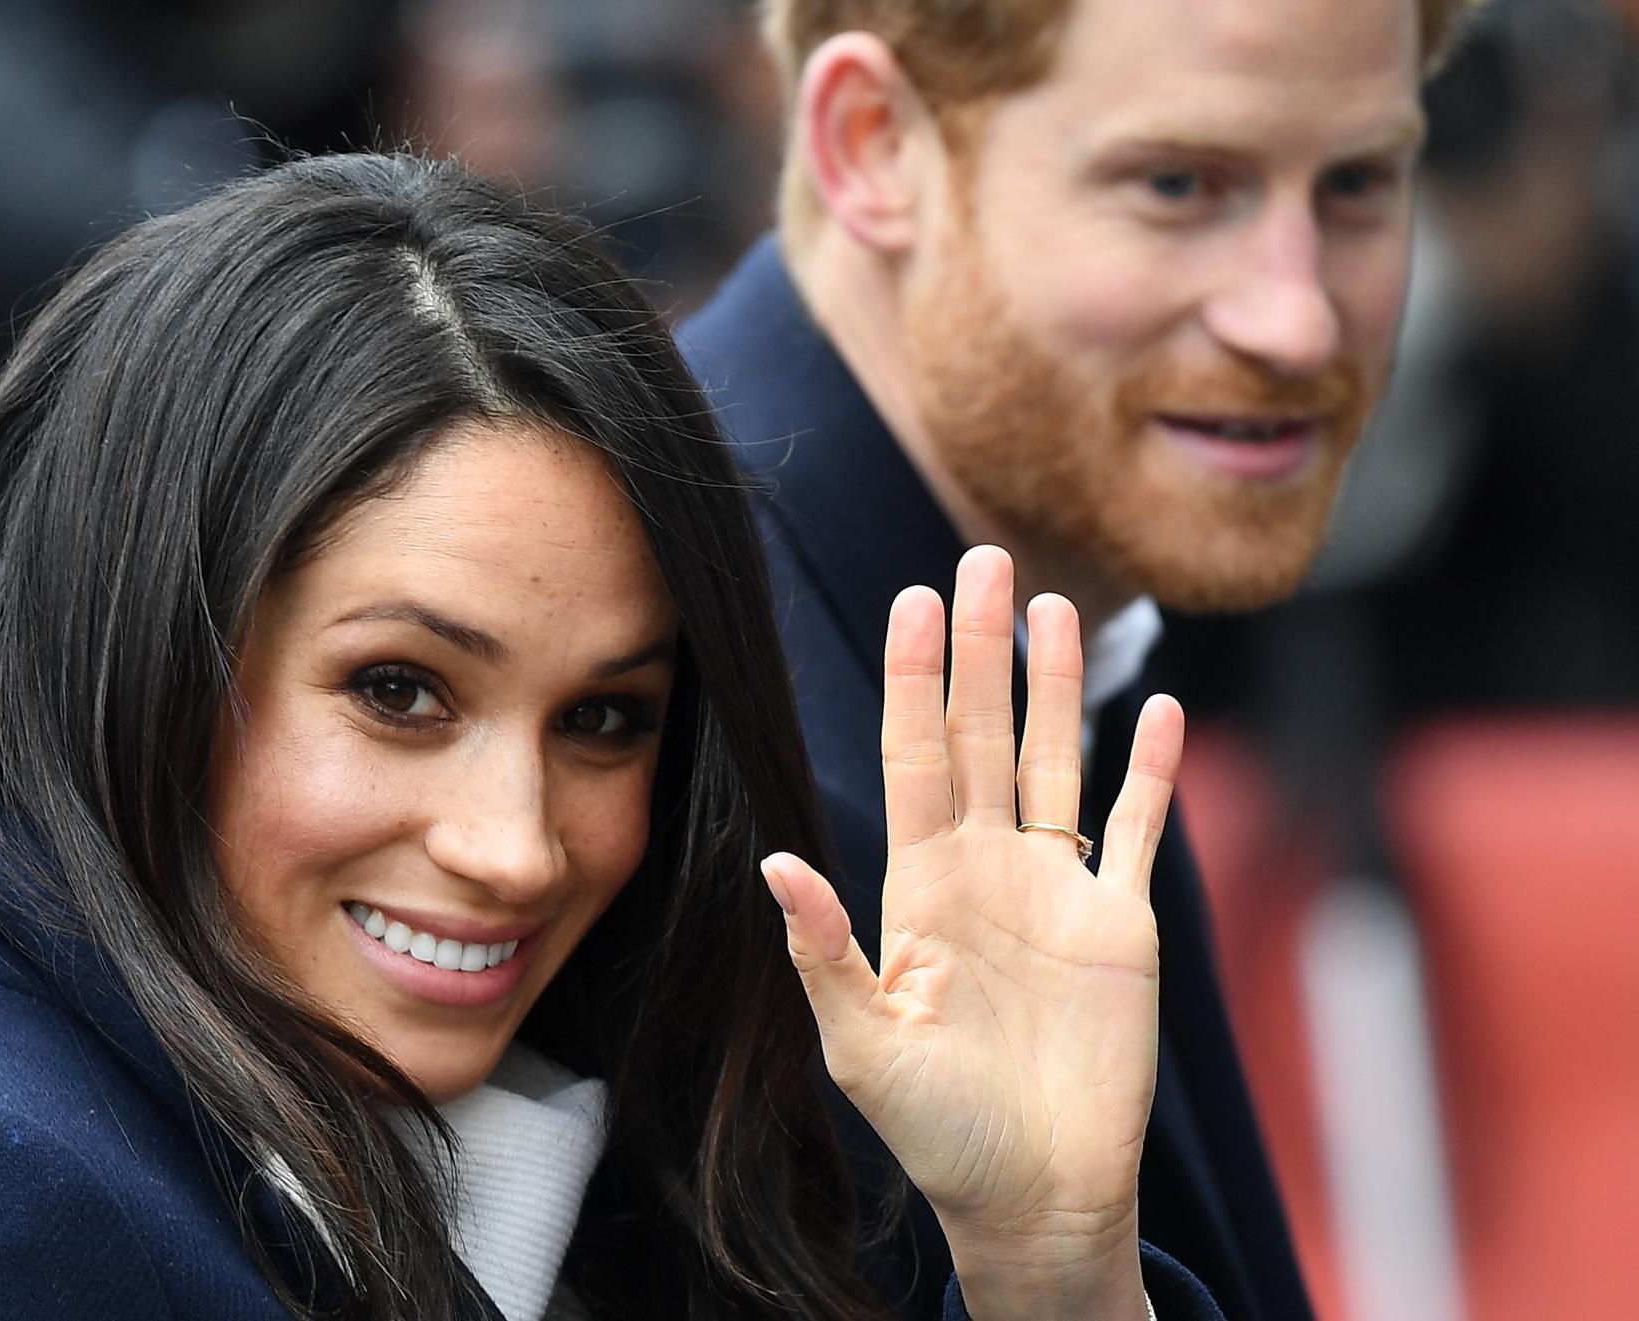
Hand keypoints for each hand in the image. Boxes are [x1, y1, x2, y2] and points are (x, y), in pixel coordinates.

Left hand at [761, 546, 1183, 1318]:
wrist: (1033, 1194)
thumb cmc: (936, 1129)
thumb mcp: (862, 1041)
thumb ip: (825, 949)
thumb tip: (776, 861)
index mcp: (919, 885)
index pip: (914, 755)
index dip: (913, 678)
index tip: (912, 599)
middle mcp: (986, 869)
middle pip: (985, 734)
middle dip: (981, 649)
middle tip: (981, 558)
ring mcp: (1056, 889)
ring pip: (1058, 761)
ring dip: (1056, 686)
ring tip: (1054, 604)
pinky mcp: (1121, 924)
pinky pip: (1136, 829)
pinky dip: (1151, 771)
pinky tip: (1157, 707)